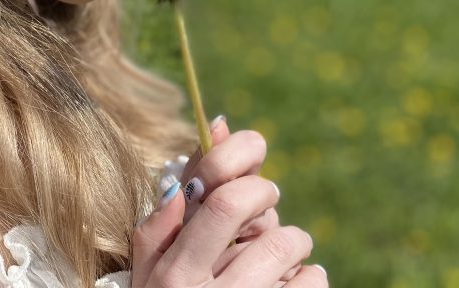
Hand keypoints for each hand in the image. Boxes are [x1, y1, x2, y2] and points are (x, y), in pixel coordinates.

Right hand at [130, 118, 326, 286]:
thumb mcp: (146, 278)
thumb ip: (158, 230)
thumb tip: (180, 181)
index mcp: (175, 274)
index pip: (222, 205)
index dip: (248, 183)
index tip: (252, 184)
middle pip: (269, 232)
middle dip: (275, 212)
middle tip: (268, 212)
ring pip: (293, 255)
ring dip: (294, 245)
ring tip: (280, 253)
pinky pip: (312, 284)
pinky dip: (310, 277)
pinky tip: (294, 282)